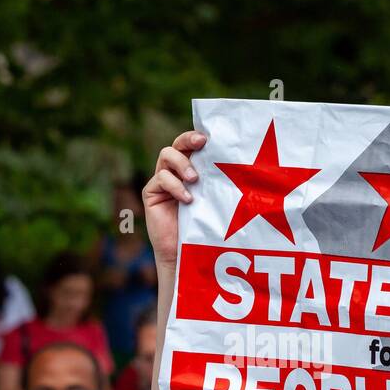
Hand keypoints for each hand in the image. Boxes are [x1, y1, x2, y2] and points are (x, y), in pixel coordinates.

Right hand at [143, 130, 206, 267]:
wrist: (184, 252)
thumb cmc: (204, 226)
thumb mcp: (213, 200)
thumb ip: (216, 182)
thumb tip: (237, 165)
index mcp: (192, 169)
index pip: (192, 146)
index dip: (197, 136)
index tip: (209, 137)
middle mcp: (175, 171)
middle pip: (177, 144)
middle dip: (188, 140)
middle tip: (200, 143)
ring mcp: (162, 180)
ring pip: (166, 155)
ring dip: (182, 163)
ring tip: (194, 179)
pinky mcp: (151, 192)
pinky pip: (161, 178)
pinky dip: (175, 186)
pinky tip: (187, 199)